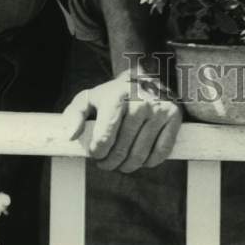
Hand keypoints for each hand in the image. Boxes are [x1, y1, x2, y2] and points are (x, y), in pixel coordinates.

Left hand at [63, 70, 181, 172]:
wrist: (144, 78)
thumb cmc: (113, 95)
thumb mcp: (90, 99)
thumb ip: (74, 115)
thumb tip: (70, 136)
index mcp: (117, 97)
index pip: (104, 140)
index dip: (97, 153)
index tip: (96, 152)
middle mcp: (140, 102)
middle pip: (121, 151)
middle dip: (110, 163)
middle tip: (106, 162)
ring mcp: (159, 109)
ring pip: (140, 156)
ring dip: (127, 166)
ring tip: (121, 162)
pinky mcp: (174, 116)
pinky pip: (161, 153)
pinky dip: (149, 162)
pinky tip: (141, 157)